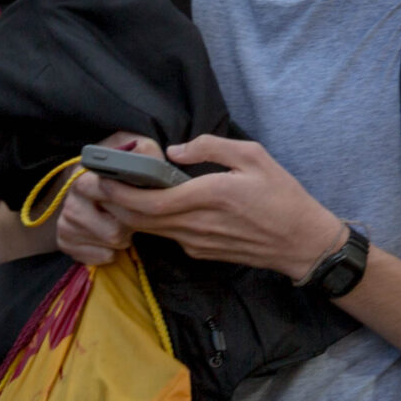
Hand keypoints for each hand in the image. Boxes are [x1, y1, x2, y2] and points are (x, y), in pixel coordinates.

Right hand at [54, 130, 157, 265]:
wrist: (92, 183)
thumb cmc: (121, 169)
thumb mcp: (135, 152)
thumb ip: (145, 154)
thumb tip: (151, 162)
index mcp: (85, 177)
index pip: (110, 197)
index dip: (133, 203)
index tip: (141, 200)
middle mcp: (71, 201)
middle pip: (115, 229)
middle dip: (132, 223)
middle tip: (137, 214)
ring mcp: (65, 223)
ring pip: (111, 243)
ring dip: (125, 236)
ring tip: (125, 222)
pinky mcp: (65, 242)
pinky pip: (101, 257)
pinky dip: (113, 250)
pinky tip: (111, 236)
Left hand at [90, 134, 345, 282]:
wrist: (301, 242)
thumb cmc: (282, 195)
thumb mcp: (255, 156)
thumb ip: (211, 147)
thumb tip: (174, 151)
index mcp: (210, 195)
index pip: (149, 202)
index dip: (119, 192)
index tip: (102, 176)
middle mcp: (197, 224)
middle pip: (139, 219)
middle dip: (114, 202)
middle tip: (99, 183)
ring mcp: (197, 243)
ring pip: (149, 230)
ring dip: (130, 213)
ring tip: (120, 192)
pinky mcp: (200, 253)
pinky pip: (168, 236)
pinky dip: (153, 222)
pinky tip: (155, 207)